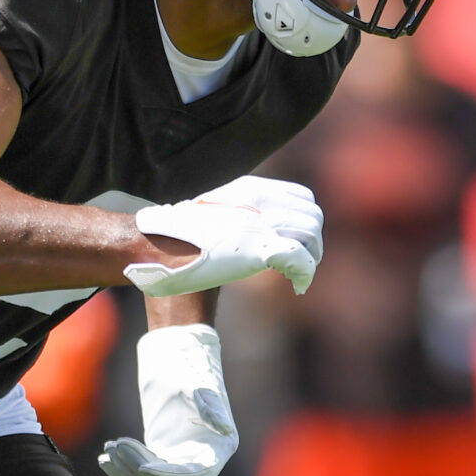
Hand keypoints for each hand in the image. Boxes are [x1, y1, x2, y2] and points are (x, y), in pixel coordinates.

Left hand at [99, 323, 236, 475]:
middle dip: (141, 471)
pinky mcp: (160, 454)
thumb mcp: (201, 385)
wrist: (176, 356)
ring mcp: (179, 459)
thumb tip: (225, 428)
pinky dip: (123, 469)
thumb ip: (211, 407)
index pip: (196, 474)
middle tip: (117, 448)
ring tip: (108, 451)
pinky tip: (105, 458)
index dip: (170, 475)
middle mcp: (201, 459)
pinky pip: (141, 471)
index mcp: (219, 447)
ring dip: (127, 471)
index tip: (143, 468)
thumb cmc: (192, 368)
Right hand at [124, 175, 323, 296]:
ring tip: (301, 275)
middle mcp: (261, 201)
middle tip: (305, 261)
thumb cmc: (181, 239)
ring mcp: (262, 223)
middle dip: (315, 241)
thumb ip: (240, 214)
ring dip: (312, 258)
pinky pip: (301, 259)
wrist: (160, 249)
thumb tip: (257, 227)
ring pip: (312, 235)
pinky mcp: (260, 248)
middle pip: (313, 215)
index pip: (303, 196)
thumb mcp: (215, 214)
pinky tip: (299, 286)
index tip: (300, 240)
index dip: (308, 221)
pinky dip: (305, 274)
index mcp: (251, 189)